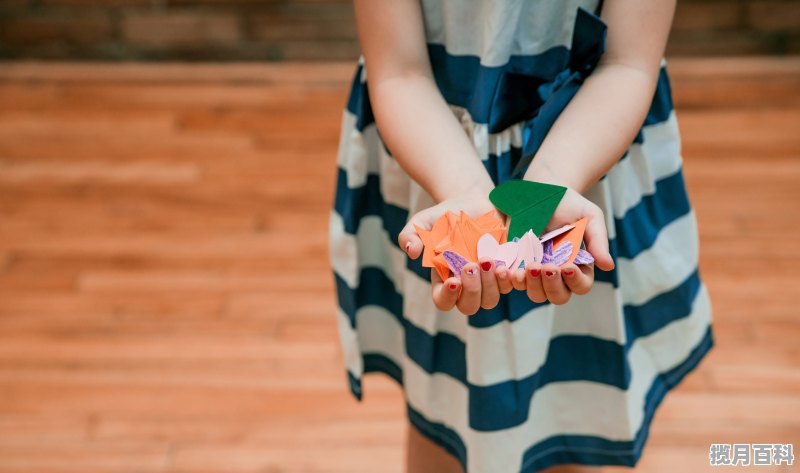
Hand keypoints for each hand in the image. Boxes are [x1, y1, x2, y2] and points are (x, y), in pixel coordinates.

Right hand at [398, 193, 513, 315]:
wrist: (474, 203)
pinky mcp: (505, 271)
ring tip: (488, 260)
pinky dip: (508, 279)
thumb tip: (411, 251)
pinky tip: (504, 266)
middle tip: (471, 265)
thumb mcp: (423, 221)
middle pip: (469, 306)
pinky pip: (509, 285)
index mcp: (443, 279)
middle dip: (472, 290)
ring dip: (491, 285)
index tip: (453, 280)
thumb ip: (410, 234)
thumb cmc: (446, 216)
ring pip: (490, 299)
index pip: (443, 301)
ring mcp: (487, 280)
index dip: (448, 297)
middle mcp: (466, 285)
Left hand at [509, 186, 614, 304]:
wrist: (542, 191)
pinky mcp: (517, 265)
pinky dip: (512, 280)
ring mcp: (536, 272)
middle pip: (558, 296)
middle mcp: (558, 274)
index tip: (567, 266)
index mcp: (578, 266)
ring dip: (533, 285)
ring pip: (536, 294)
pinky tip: (511, 269)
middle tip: (547, 267)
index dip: (575, 281)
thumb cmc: (570, 205)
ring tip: (530, 266)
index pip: (581, 285)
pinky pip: (514, 282)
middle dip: (553, 285)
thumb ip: (598, 241)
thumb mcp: (590, 217)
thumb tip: (608, 266)